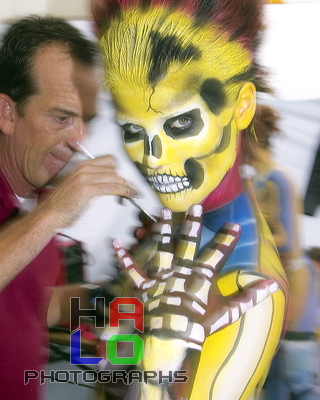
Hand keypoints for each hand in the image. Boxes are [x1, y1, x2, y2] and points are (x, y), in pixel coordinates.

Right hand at [39, 155, 136, 227]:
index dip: (120, 169)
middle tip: (131, 189)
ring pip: (115, 177)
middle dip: (126, 180)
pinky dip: (123, 191)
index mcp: (83, 165)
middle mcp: (85, 168)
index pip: (109, 160)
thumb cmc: (64, 202)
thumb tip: (111, 182)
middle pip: (115, 169)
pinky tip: (128, 196)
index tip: (127, 178)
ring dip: (127, 186)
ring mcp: (86, 178)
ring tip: (132, 194)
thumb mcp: (79, 185)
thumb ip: (94, 180)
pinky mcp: (87, 189)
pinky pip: (112, 187)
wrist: (50, 212)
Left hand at [113, 204, 278, 348]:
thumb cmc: (199, 327)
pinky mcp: (145, 285)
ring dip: (163, 229)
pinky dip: (124, 256)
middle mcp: (181, 271)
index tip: (234, 224)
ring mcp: (162, 277)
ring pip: (163, 248)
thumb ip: (247, 298)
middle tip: (194, 206)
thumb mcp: (226, 314)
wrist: (170, 342)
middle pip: (188, 243)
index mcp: (200, 277)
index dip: (227, 239)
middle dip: (193, 224)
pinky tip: (116, 242)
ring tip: (163, 212)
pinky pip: (133, 269)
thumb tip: (271, 285)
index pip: (218, 254)